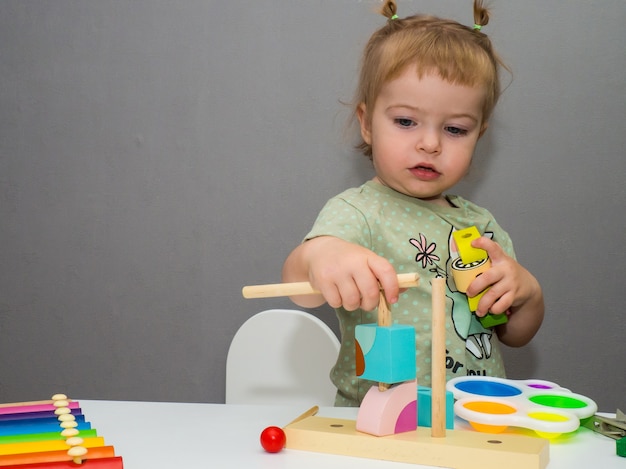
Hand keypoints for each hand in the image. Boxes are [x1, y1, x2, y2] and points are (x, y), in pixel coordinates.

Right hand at [283, 236, 398, 310]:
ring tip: (349, 295)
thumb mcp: (367, 261)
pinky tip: (336, 292)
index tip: (393, 299)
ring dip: (353, 304)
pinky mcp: (323, 280)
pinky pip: (336, 303)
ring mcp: (337, 271)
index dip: (393, 288)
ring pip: (352, 301)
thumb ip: (384, 275)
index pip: (385, 271)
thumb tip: (405, 288)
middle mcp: (353, 262)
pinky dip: (338, 302)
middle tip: (367, 303)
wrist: (320, 251)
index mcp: (367, 256)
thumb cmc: (348, 259)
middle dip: (371, 304)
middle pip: (370, 292)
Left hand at [465, 237, 536, 317]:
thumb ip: (486, 258)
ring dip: (482, 304)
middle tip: (469, 293)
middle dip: (475, 287)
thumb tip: (459, 251)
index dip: (483, 244)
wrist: (528, 285)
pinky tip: (491, 310)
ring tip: (478, 311)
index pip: (493, 247)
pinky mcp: (514, 295)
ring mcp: (510, 282)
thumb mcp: (499, 262)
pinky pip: (501, 305)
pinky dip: (494, 309)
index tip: (473, 243)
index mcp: (500, 258)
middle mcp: (505, 269)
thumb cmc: (505, 272)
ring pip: (493, 294)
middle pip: (487, 277)